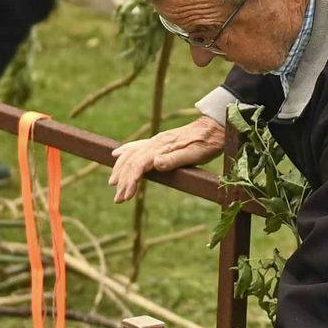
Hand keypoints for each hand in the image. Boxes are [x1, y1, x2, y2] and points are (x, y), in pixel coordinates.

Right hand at [108, 117, 227, 202]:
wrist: (214, 128)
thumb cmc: (206, 144)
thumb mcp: (194, 155)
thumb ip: (174, 159)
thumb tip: (154, 163)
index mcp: (161, 148)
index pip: (138, 165)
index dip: (130, 181)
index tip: (126, 196)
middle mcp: (155, 143)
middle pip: (131, 161)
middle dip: (122, 180)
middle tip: (118, 199)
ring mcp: (156, 142)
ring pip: (131, 154)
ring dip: (120, 169)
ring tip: (113, 184)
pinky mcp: (159, 142)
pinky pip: (136, 146)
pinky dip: (124, 152)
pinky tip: (117, 155)